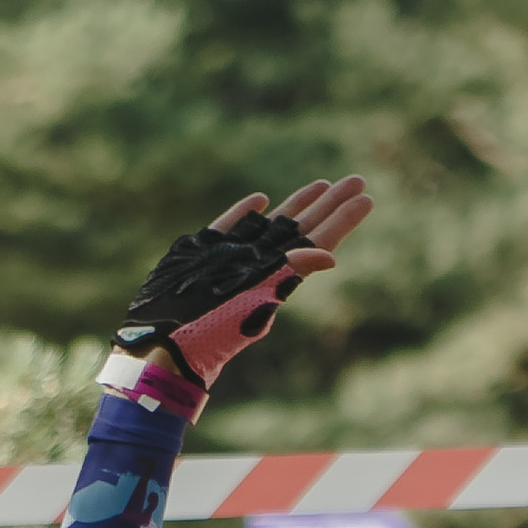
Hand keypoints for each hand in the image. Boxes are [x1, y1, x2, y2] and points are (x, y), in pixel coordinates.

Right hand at [106, 173, 373, 400]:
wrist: (162, 347)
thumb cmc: (209, 333)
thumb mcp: (254, 304)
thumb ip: (288, 274)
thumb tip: (330, 255)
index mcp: (276, 275)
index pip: (317, 242)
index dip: (341, 221)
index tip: (366, 198)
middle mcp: (259, 264)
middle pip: (302, 229)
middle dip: (329, 205)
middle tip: (356, 180)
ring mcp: (231, 259)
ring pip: (272, 225)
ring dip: (298, 205)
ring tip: (321, 185)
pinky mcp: (202, 254)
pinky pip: (229, 227)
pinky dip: (245, 212)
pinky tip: (261, 200)